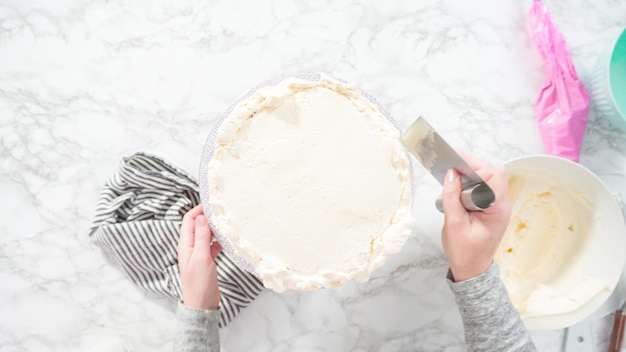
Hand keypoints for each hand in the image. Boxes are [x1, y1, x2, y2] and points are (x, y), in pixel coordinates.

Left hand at [178, 205, 221, 309]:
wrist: (202, 305)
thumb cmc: (199, 284)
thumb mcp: (201, 257)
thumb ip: (201, 237)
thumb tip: (201, 217)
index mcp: (185, 245)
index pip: (189, 220)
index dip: (199, 210)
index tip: (211, 204)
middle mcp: (190, 247)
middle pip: (197, 225)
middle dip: (207, 216)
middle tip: (221, 210)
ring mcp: (198, 253)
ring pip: (205, 234)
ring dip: (214, 227)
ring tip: (226, 222)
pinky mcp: (206, 260)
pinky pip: (212, 245)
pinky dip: (218, 240)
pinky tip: (226, 239)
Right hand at [441, 152, 510, 281]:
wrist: (471, 271)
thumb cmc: (464, 253)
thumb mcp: (454, 224)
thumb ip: (452, 197)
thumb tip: (451, 173)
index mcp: (497, 209)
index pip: (494, 175)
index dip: (475, 166)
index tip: (456, 164)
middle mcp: (501, 205)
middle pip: (491, 173)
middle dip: (471, 168)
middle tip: (451, 170)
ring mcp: (496, 206)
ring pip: (487, 179)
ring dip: (470, 175)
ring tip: (452, 179)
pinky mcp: (489, 208)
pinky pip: (482, 188)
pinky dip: (470, 184)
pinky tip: (457, 188)